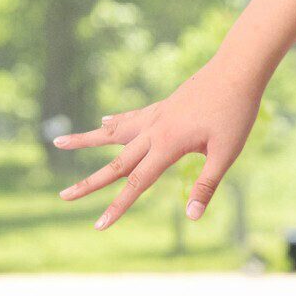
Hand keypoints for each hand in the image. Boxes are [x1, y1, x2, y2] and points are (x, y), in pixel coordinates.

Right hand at [54, 55, 264, 228]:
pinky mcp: (163, 106)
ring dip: (85, 140)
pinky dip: (115, 122)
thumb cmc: (236, 113)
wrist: (237, 70)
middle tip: (62, 196)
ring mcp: (156, 116)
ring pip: (113, 133)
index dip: (117, 207)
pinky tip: (103, 121)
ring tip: (58, 142)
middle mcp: (154, 130)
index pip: (136, 184)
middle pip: (115, 163)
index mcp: (167, 144)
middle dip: (89, 183)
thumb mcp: (226, 153)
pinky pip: (132, 117)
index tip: (99, 225)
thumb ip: (206, 185)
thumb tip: (191, 217)